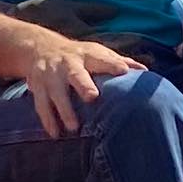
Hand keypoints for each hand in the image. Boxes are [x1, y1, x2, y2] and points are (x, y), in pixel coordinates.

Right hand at [21, 30, 145, 138]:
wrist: (40, 47)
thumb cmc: (79, 56)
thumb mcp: (96, 53)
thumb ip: (118, 62)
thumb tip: (145, 72)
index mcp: (86, 55)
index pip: (101, 59)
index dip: (112, 64)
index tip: (123, 71)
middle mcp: (68, 64)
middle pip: (75, 74)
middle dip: (83, 85)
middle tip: (92, 97)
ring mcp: (50, 75)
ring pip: (56, 92)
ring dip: (63, 109)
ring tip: (73, 127)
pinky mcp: (37, 86)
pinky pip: (41, 104)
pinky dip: (47, 120)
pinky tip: (55, 134)